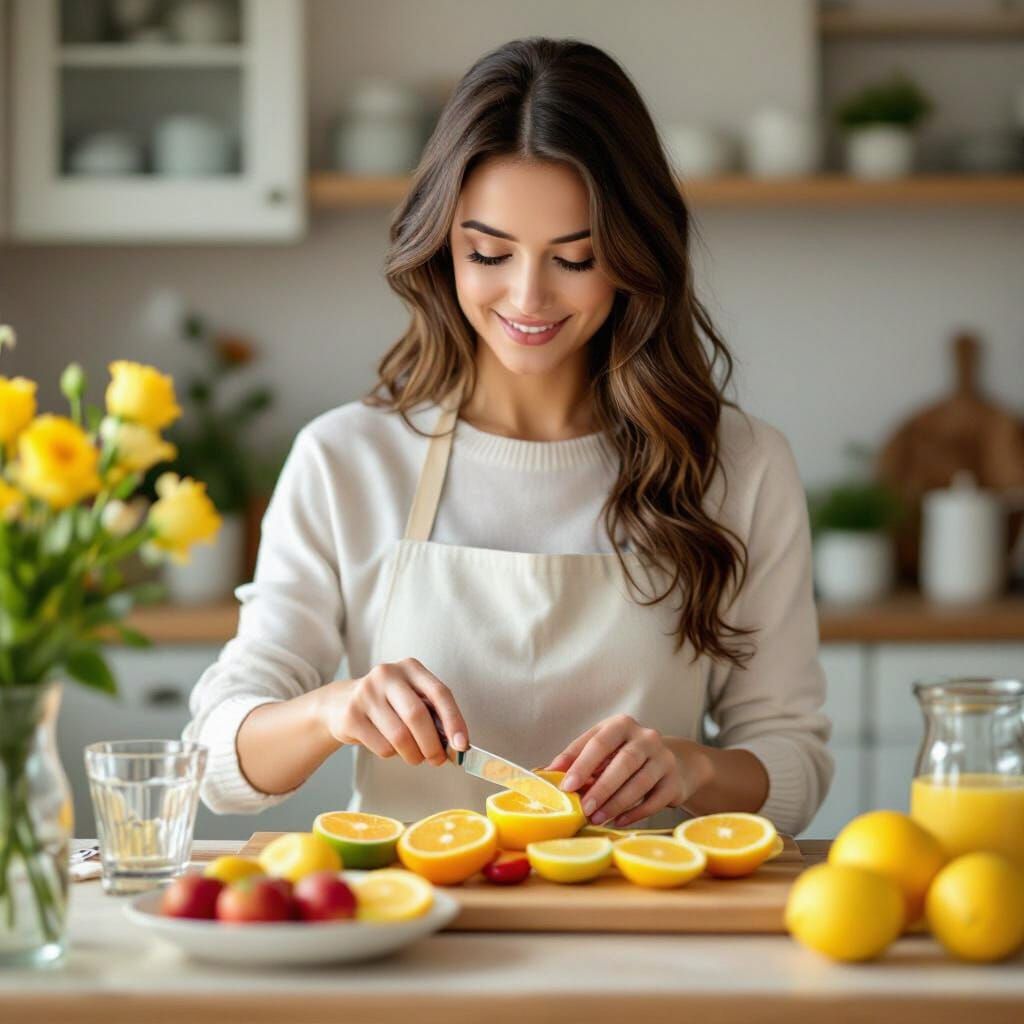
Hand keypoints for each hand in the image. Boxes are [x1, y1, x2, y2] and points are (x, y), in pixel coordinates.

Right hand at [323, 658, 468, 766]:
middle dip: (432, 745)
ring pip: (399, 736)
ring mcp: (366, 693)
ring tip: (415, 757)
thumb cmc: (388, 705)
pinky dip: (392, 754)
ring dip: (413, 755)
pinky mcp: (351, 715)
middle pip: (417, 715)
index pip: (439, 693)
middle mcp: (388, 674)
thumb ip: (433, 715)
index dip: (454, 721)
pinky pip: (382, 746)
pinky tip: (389, 746)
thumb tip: (456, 745)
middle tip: (438, 760)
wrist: (339, 704)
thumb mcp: (411, 698)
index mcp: (410, 667)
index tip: (462, 746)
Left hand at [545, 714, 705, 827]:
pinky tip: (618, 821)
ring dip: (615, 803)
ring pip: (639, 782)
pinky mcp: (675, 781)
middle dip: (600, 787)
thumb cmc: (625, 757)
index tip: (565, 785)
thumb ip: (575, 759)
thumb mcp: (602, 750)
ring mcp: (664, 758)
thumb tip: (541, 774)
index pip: (598, 742)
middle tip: (582, 807)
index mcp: (621, 725)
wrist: (674, 763)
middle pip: (623, 762)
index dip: (580, 763)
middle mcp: (646, 737)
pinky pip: (654, 800)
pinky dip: (634, 813)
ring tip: (596, 818)